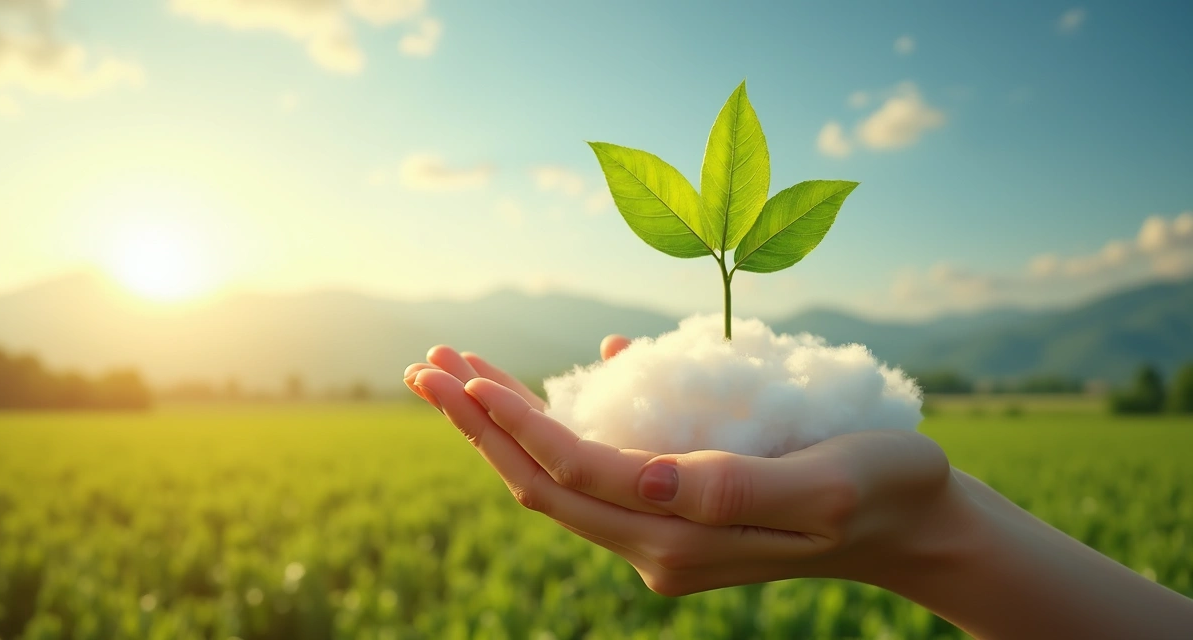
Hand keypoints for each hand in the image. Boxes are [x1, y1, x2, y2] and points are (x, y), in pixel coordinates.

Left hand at [403, 337, 957, 595]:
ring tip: (458, 369)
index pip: (572, 476)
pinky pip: (599, 471)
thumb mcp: (823, 483)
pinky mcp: (672, 512)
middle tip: (426, 364)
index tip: (460, 374)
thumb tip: (644, 476)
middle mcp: (656, 544)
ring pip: (560, 479)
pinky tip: (549, 383)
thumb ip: (731, 487)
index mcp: (682, 537)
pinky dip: (559, 428)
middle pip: (543, 482)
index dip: (512, 425)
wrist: (913, 525)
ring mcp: (660, 532)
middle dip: (479, 424)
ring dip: (504, 426)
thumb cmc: (882, 487)